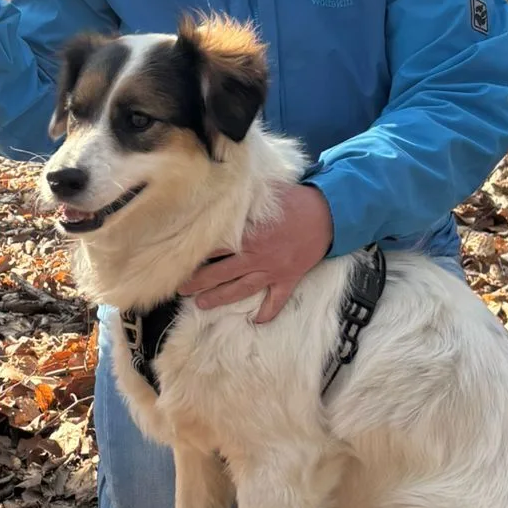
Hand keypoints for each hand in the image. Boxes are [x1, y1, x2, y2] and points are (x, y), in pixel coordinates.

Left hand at [181, 182, 332, 324]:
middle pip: (221, 273)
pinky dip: (268, 311)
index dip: (196, 254)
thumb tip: (221, 187)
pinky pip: (276, 300)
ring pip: (241, 289)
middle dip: (199, 282)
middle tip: (180, 289)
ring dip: (221, 298)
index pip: (214, 248)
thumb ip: (242, 197)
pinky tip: (257, 321)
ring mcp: (272, 271)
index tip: (179, 259)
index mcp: (247, 236)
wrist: (328, 215)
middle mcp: (256, 256)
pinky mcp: (288, 279)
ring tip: (202, 305)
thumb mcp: (266, 193)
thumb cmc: (295, 201)